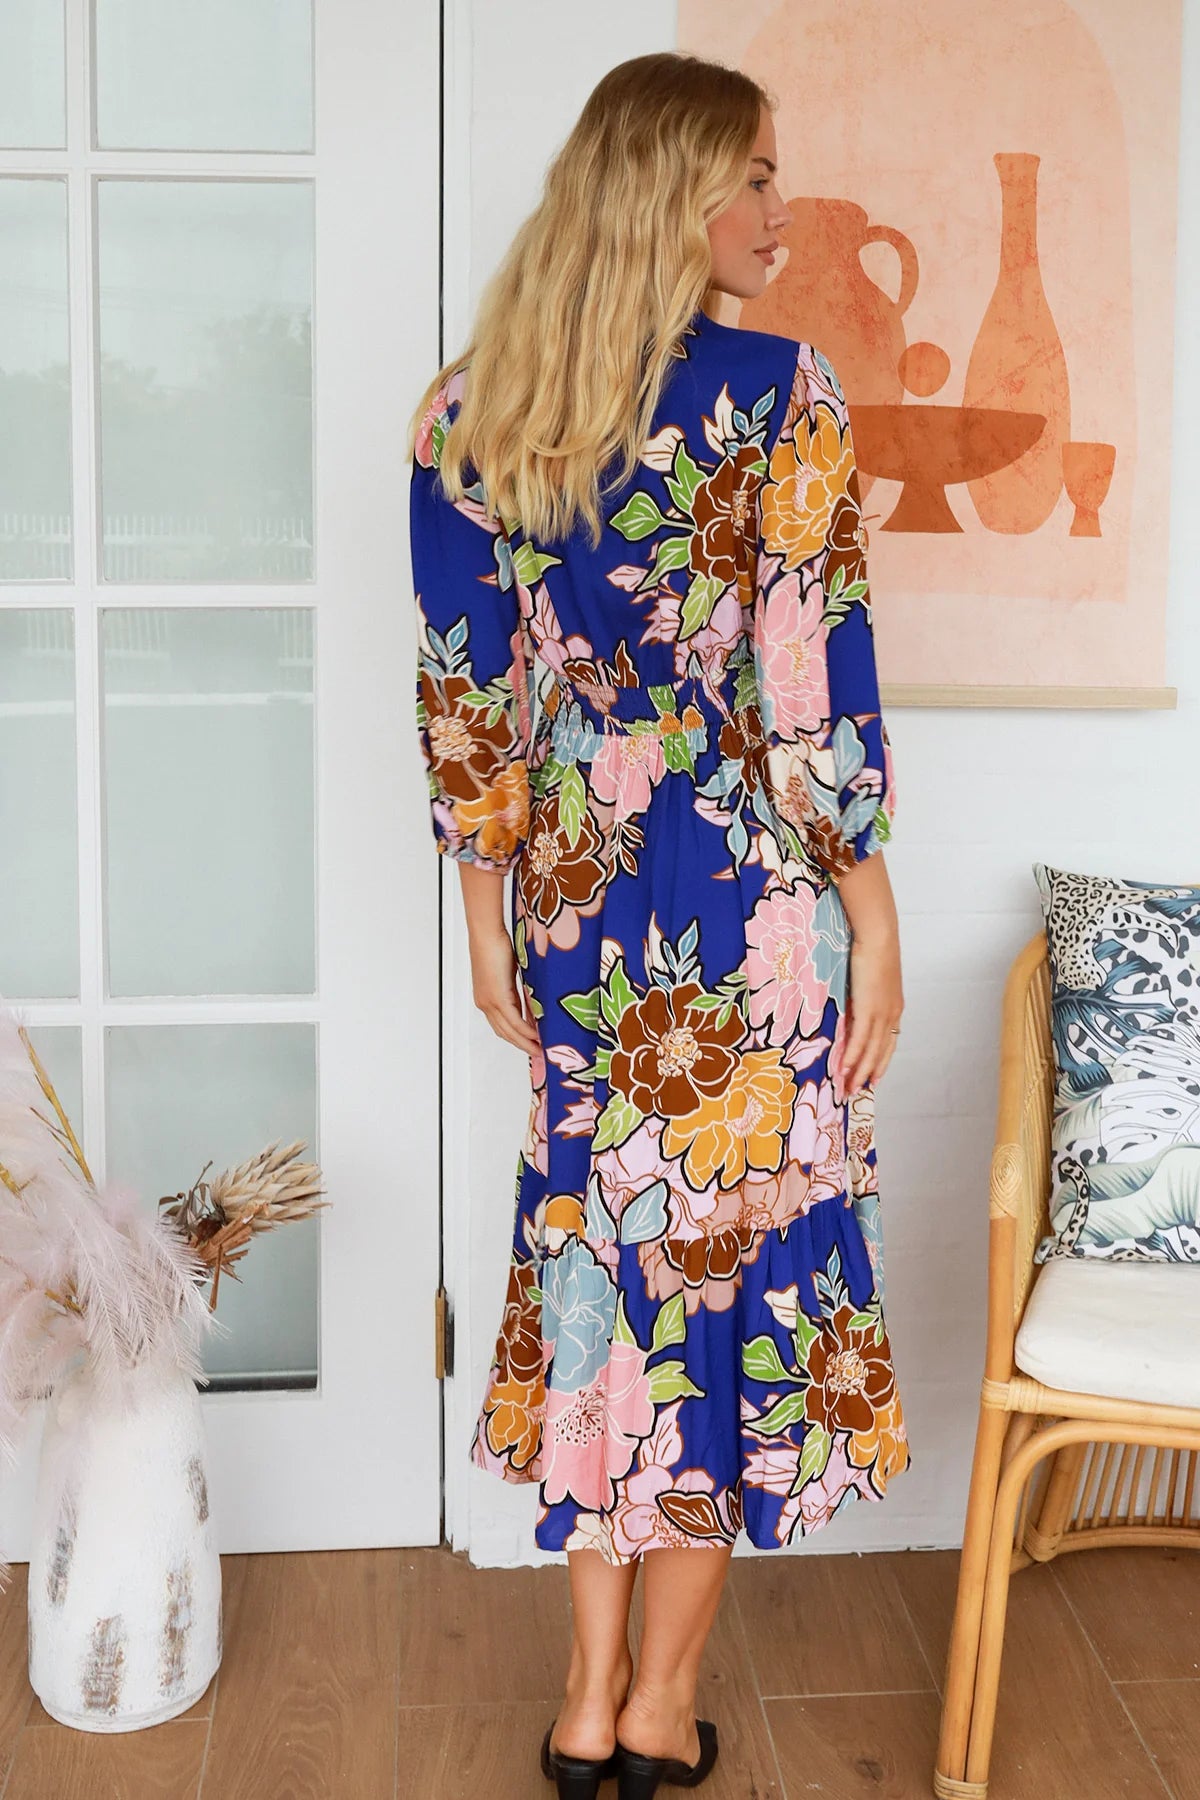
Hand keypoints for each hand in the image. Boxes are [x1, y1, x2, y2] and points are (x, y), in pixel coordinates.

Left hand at [468, 925, 540, 1055]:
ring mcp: (490, 1002)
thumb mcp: (509, 973)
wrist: (486, 934)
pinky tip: (537, 1036)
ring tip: (541, 1049)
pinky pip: (514, 1021)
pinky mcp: (498, 997)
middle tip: (538, 1053)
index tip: (530, 1044)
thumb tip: (530, 999)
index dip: (516, 1038)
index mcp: (485, 999)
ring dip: (525, 1042)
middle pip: (505, 1033)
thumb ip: (516, 989)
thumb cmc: (495, 945)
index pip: (501, 1026)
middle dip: (522, 1045)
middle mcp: (485, 1004)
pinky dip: (526, 1031)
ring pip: (509, 1031)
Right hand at [842, 927, 902, 1095]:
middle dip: (869, 1073)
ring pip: (872, 1050)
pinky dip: (853, 1056)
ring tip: (849, 1088)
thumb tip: (851, 1002)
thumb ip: (863, 993)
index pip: (888, 1041)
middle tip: (858, 1090)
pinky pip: (860, 1039)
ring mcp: (882, 1013)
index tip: (873, 1076)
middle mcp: (891, 1014)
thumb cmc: (872, 948)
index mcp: (894, 1007)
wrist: (879, 936)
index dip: (880, 1060)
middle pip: (881, 1052)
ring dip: (859, 1071)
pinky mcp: (869, 1008)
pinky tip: (844, 1068)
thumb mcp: (870, 977)